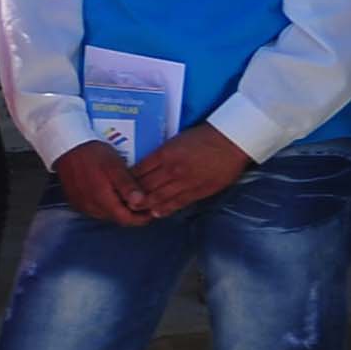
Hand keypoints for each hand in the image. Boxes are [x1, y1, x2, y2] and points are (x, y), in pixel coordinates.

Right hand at [51, 139, 151, 225]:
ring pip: (106, 214)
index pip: (126, 219)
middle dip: (130, 213)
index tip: (151, 212)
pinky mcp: (76, 201)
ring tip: (126, 196)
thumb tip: (140, 202)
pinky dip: (105, 204)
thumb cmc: (91, 154)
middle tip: (142, 202)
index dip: (141, 218)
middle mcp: (90, 207)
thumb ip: (127, 186)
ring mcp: (82, 205)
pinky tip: (109, 193)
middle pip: (117, 218)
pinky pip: (95, 209)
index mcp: (102, 200)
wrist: (67, 147)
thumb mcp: (115, 167)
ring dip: (117, 208)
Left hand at [132, 124, 251, 220]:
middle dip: (131, 195)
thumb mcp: (176, 140)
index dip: (126, 180)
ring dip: (145, 205)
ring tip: (135, 210)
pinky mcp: (198, 190)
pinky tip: (155, 213)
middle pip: (144, 186)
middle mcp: (172, 169)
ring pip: (158, 197)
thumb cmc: (204, 137)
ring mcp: (185, 182)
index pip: (137, 171)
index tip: (119, 185)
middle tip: (121, 202)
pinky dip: (165, 209)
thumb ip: (161, 154)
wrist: (231, 141)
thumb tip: (146, 166)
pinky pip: (178, 203)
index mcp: (164, 154)